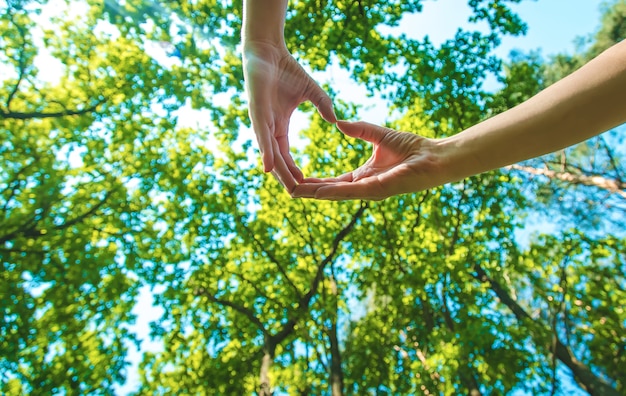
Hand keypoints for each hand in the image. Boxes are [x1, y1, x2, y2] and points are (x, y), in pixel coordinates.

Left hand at [243, 41, 336, 191]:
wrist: (268, 50)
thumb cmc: (286, 68)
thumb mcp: (311, 91)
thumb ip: (323, 105)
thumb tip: (335, 121)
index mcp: (279, 125)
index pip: (286, 154)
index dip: (294, 170)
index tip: (305, 185)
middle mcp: (268, 127)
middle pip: (278, 160)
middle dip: (288, 178)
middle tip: (299, 195)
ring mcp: (261, 121)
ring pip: (269, 153)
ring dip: (278, 172)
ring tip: (288, 190)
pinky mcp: (256, 113)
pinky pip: (262, 137)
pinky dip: (265, 153)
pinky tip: (269, 168)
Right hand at [292, 121, 445, 199]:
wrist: (436, 156)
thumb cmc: (415, 148)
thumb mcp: (380, 135)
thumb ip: (360, 130)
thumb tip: (340, 122)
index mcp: (365, 177)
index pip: (334, 182)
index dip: (314, 182)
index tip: (295, 178)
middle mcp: (365, 187)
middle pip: (330, 191)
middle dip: (308, 191)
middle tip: (286, 189)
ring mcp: (371, 191)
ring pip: (335, 194)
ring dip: (314, 194)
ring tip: (293, 192)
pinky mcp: (379, 189)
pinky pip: (351, 191)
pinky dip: (333, 192)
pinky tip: (317, 191)